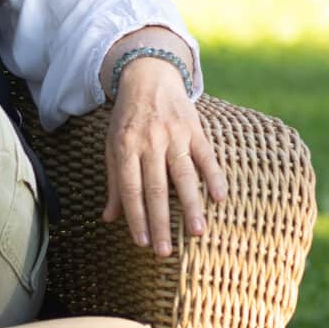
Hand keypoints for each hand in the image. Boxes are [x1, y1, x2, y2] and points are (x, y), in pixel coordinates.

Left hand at [101, 58, 226, 256]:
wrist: (149, 76)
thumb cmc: (128, 118)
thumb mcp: (113, 146)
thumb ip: (114, 183)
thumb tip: (109, 218)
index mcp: (125, 147)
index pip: (130, 189)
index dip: (136, 218)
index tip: (141, 243)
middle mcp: (150, 142)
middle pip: (156, 189)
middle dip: (161, 223)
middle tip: (165, 251)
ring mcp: (174, 135)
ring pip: (184, 176)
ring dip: (190, 206)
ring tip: (197, 232)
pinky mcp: (195, 129)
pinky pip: (206, 156)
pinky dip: (214, 177)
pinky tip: (219, 198)